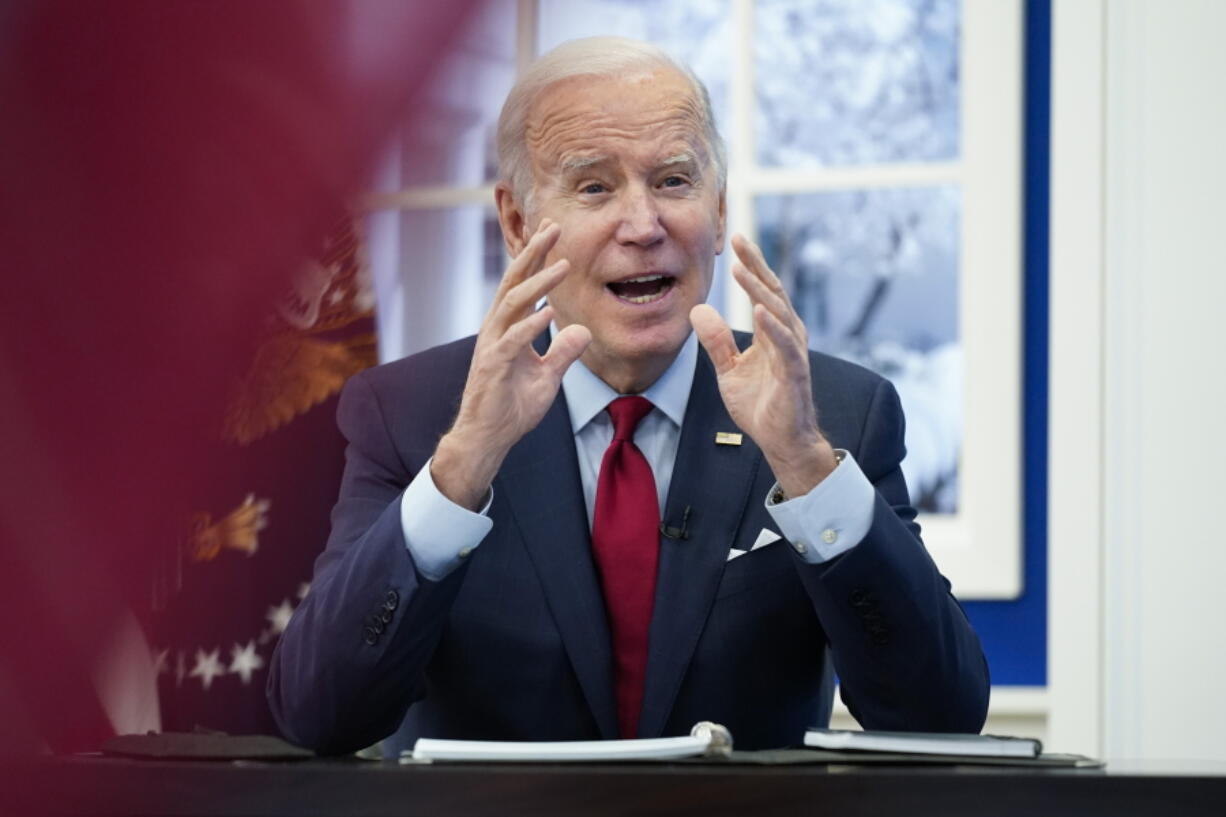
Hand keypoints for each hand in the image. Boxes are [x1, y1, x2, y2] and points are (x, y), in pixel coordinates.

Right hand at [432, 220, 590, 509]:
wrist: (488, 437)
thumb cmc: (512, 407)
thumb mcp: (547, 377)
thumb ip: (563, 353)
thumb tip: (582, 330)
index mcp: (508, 328)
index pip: (522, 285)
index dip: (536, 258)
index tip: (552, 232)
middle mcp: (497, 330)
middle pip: (514, 283)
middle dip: (534, 254)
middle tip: (552, 227)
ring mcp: (493, 346)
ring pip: (514, 304)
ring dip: (538, 283)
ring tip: (562, 265)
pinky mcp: (493, 366)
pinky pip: (513, 340)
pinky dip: (531, 325)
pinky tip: (550, 311)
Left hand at [690, 234, 838, 497]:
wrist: (780, 441)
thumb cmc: (760, 405)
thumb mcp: (729, 370)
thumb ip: (716, 341)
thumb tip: (698, 310)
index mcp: (773, 332)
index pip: (762, 290)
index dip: (750, 265)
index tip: (736, 239)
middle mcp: (787, 336)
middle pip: (772, 292)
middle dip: (756, 265)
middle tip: (740, 239)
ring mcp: (793, 353)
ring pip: (778, 313)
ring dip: (759, 291)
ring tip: (741, 270)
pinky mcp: (794, 374)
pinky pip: (786, 346)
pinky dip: (773, 327)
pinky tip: (759, 310)